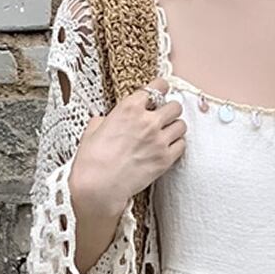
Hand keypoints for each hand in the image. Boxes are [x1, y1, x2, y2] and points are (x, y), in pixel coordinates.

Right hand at [70, 76, 185, 223]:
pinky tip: (168, 148)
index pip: (156, 87)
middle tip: (165, 116)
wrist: (99, 185)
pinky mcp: (165, 160)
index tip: (162, 90)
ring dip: (175, 127)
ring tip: (167, 133)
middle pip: (174, 106)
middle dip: (170, 110)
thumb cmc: (92, 159)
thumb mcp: (94, 128)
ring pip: (181, 125)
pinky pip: (182, 145)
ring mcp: (159, 141)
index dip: (161, 88)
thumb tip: (111, 120)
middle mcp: (148, 121)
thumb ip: (109, 119)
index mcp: (129, 108)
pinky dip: (177, 145)